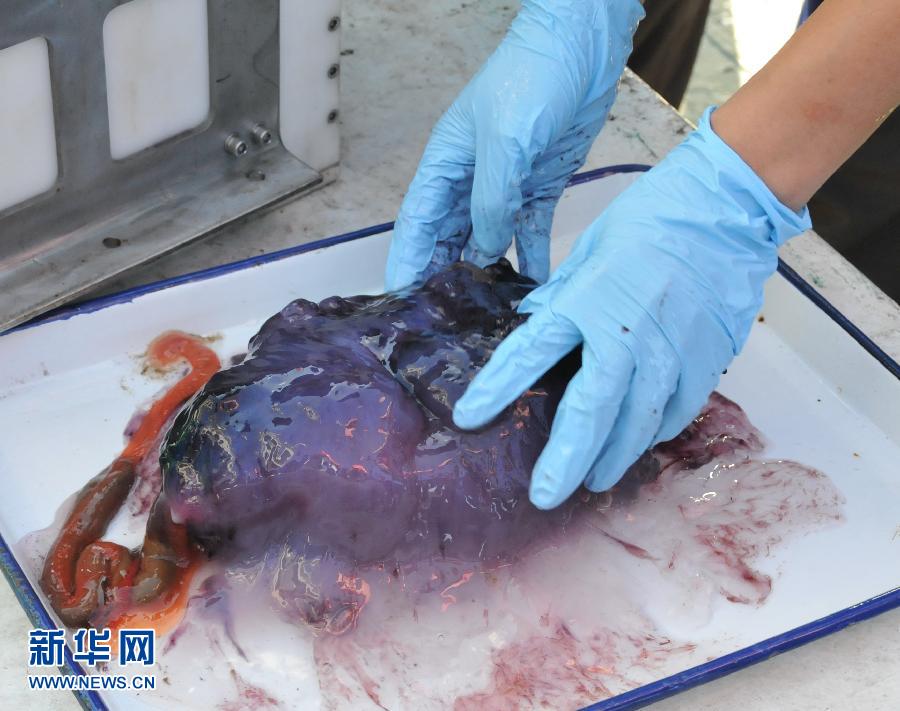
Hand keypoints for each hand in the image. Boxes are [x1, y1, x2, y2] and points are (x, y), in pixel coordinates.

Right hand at [385, 0, 644, 289]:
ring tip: (486, 317)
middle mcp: (468, 183)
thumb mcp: (505, 142)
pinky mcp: (538, 191)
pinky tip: (531, 292)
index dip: (408, 264)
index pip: (417, 226)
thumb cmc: (532, 78)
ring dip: (486, 278)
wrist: (584, 48)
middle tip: (446, 324)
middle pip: (448, 242)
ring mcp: (505, 189)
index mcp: (444, 167)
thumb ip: (490, 201)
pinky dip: (530, 262)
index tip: (403, 303)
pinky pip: (530, 236)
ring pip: (486, 244)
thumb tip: (482, 252)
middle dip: (444, 280)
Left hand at [453, 109, 810, 508]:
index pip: (529, 353)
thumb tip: (535, 319)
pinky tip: (642, 444)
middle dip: (566, 460)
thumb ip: (563, 292)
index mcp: (587, 300)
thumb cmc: (654, 217)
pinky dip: (657, 432)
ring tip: (592, 482)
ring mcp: (671, 352)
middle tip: (545, 496)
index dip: (496, 389)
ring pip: (638, 423)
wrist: (726, 207)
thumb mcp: (592, 247)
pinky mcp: (708, 358)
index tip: (469, 419)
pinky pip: (679, 409)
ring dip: (613, 457)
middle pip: (591, 412)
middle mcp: (626, 335)